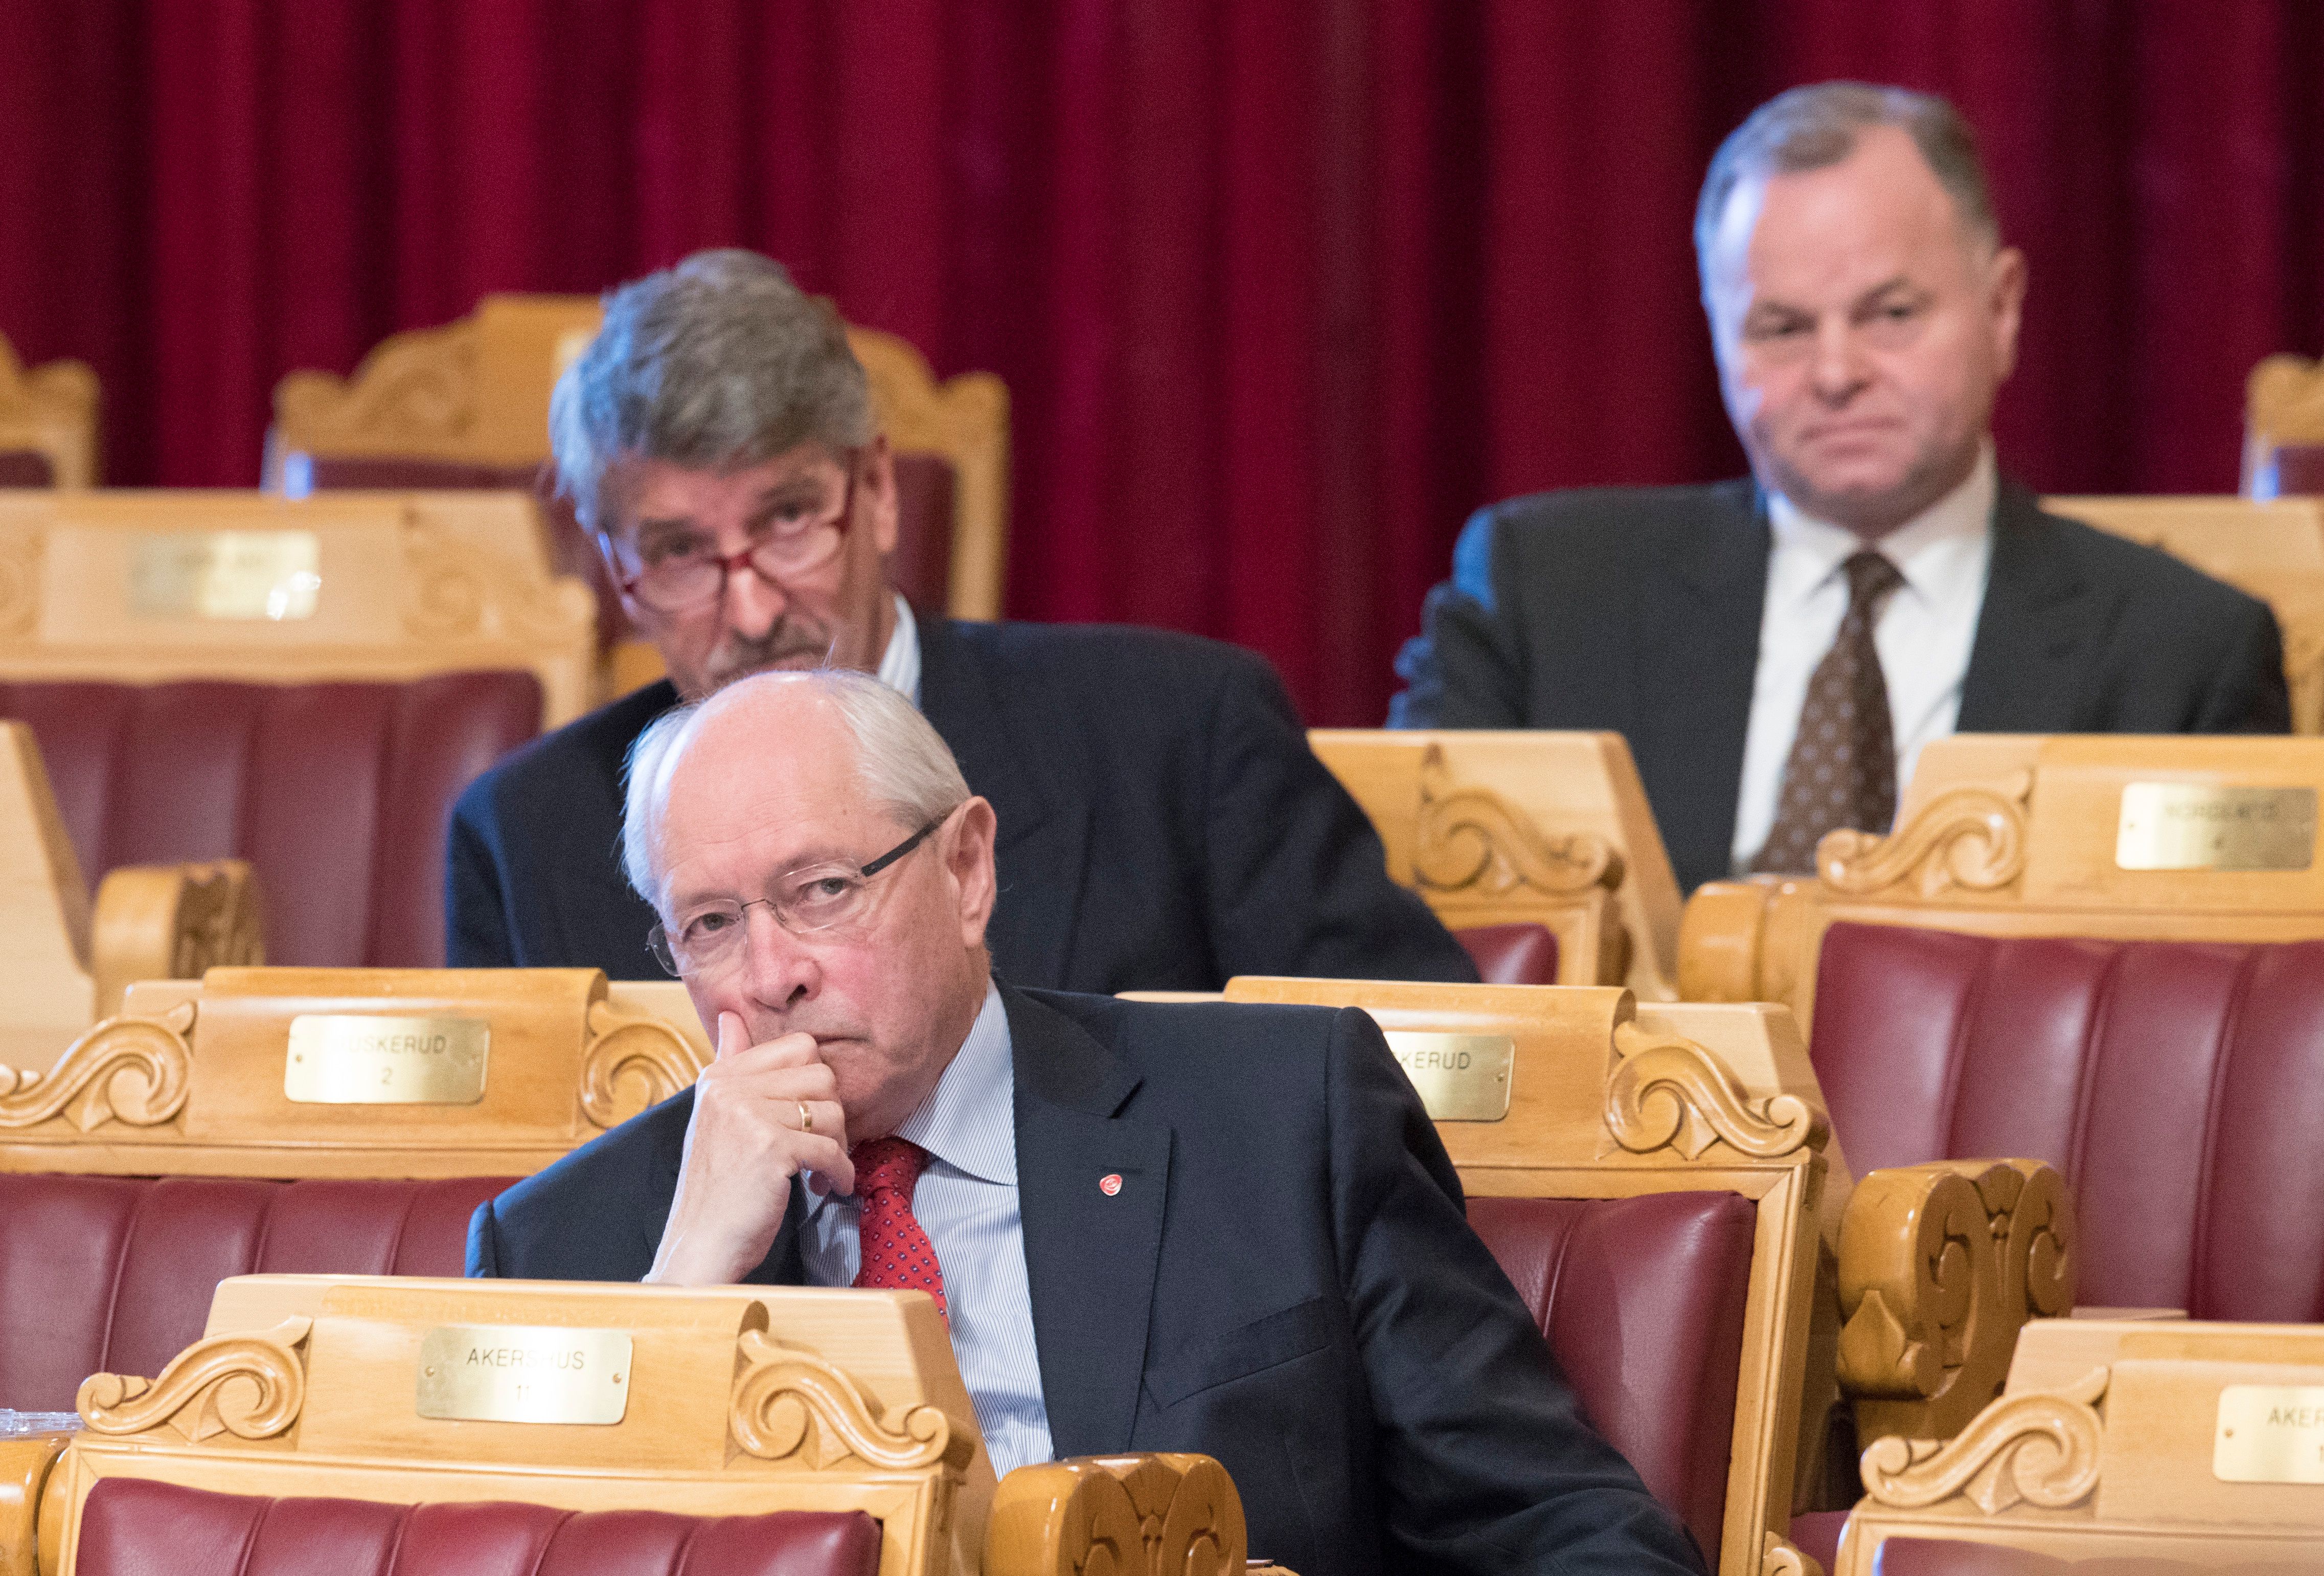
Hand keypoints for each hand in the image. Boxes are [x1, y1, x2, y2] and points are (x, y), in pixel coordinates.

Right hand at [646, 1011, 853, 1284]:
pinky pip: (830, 1149)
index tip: (809, 1117)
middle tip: (821, 1145)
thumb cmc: (718, 1187)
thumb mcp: (716, 1118)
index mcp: (720, 1078)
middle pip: (822, 1075)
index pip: (798, 1046)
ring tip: (820, 1170)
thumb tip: (731, 1016)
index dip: (816, 1084)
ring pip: (831, 1111)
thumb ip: (730, 1065)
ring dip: (838, 1146)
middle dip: (832, 1114)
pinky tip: (828, 1187)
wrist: (700, 1245)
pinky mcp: (770, 1149)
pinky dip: (840, 1173)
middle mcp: (730, 1089)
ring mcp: (749, 1117)